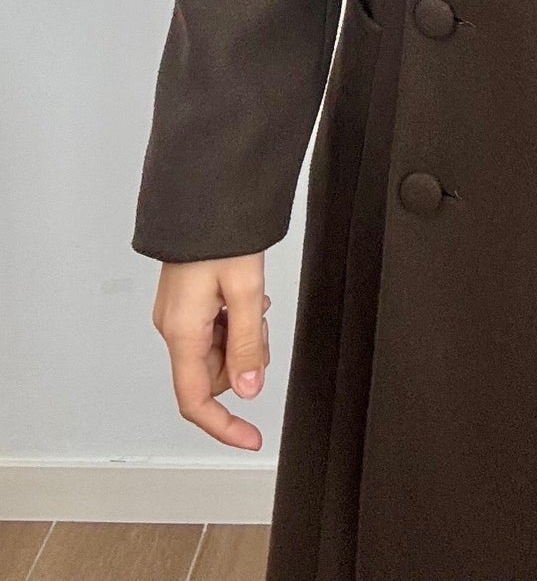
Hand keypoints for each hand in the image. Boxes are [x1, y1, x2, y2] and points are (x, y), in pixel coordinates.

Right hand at [151, 254, 271, 450]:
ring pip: (217, 351)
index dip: (224, 427)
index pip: (195, 400)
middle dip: (244, 360)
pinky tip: (246, 293)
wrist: (203, 196)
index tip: (251, 439)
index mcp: (183, 332)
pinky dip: (236, 320)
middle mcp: (174, 328)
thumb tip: (250, 389)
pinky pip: (215, 329)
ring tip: (254, 299)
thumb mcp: (246, 291)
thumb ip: (248, 343)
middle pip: (212, 375)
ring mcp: (178, 315)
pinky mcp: (187, 302)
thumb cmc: (219, 235)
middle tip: (261, 322)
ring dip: (242, 336)